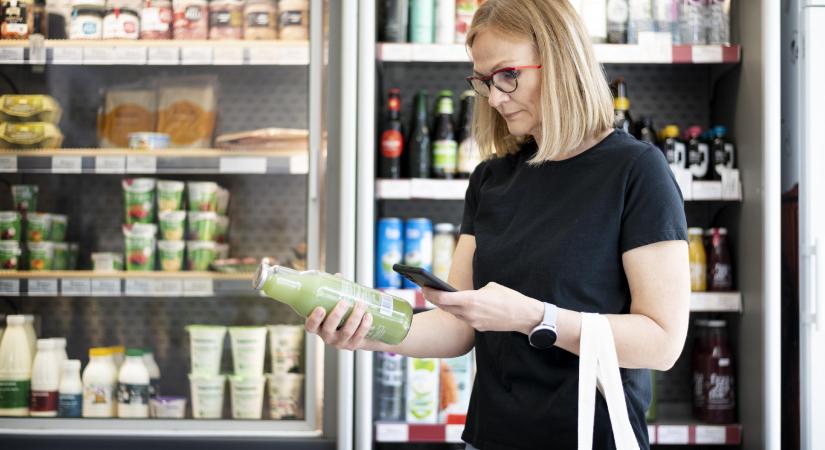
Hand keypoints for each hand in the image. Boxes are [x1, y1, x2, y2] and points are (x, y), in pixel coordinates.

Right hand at [304, 273, 373, 350]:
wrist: (362, 332)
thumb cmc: (345, 314)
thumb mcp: (338, 304)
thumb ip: (336, 291)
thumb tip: (338, 276)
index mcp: (319, 326)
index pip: (310, 326)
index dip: (314, 319)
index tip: (320, 308)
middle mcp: (327, 336)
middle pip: (328, 329)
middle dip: (336, 315)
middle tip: (344, 302)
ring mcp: (340, 342)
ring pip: (346, 332)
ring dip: (354, 317)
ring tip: (361, 304)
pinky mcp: (353, 345)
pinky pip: (359, 336)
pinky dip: (364, 325)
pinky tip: (368, 316)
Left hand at [422, 282, 543, 333]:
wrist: (524, 316)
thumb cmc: (509, 298)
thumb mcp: (491, 287)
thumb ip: (475, 291)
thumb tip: (467, 295)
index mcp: (471, 299)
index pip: (444, 298)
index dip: (432, 293)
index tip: (424, 287)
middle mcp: (470, 313)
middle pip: (445, 307)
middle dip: (434, 298)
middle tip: (425, 290)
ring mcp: (474, 322)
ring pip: (454, 313)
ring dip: (446, 306)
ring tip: (438, 297)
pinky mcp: (479, 328)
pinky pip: (465, 319)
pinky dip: (460, 312)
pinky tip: (457, 306)